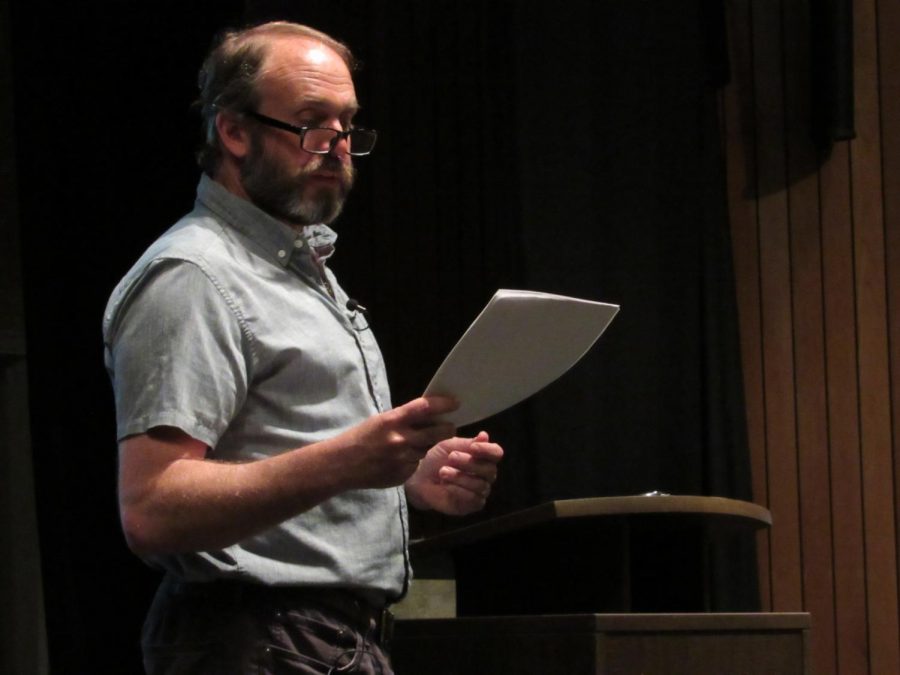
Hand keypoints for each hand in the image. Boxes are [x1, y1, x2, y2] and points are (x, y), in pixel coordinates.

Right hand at [336, 396, 457, 489]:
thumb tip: (429, 414)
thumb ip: (403, 419)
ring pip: (427, 449)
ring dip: (425, 445)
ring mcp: (403, 459)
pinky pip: (415, 464)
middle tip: (449, 426)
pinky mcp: (403, 474)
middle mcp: (401, 439)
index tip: (455, 403)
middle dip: (447, 428)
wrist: (341, 464)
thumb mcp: (380, 421)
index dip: (444, 404)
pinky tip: (398, 459)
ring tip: (411, 443)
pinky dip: (412, 460)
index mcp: (393, 420)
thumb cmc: (360, 438)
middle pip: (438, 432)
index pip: (426, 407)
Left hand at [405, 431, 503, 514]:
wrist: (421, 479)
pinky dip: (458, 490)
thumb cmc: (436, 460)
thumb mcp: (449, 447)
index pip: (496, 453)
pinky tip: (446, 485)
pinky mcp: (473, 504)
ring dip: (460, 477)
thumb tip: (485, 435)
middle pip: (489, 470)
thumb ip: (467, 443)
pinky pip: (473, 498)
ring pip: (480, 485)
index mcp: (483, 457)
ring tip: (442, 471)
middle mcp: (486, 475)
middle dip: (469, 462)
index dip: (487, 450)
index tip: (472, 447)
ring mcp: (481, 490)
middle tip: (451, 457)